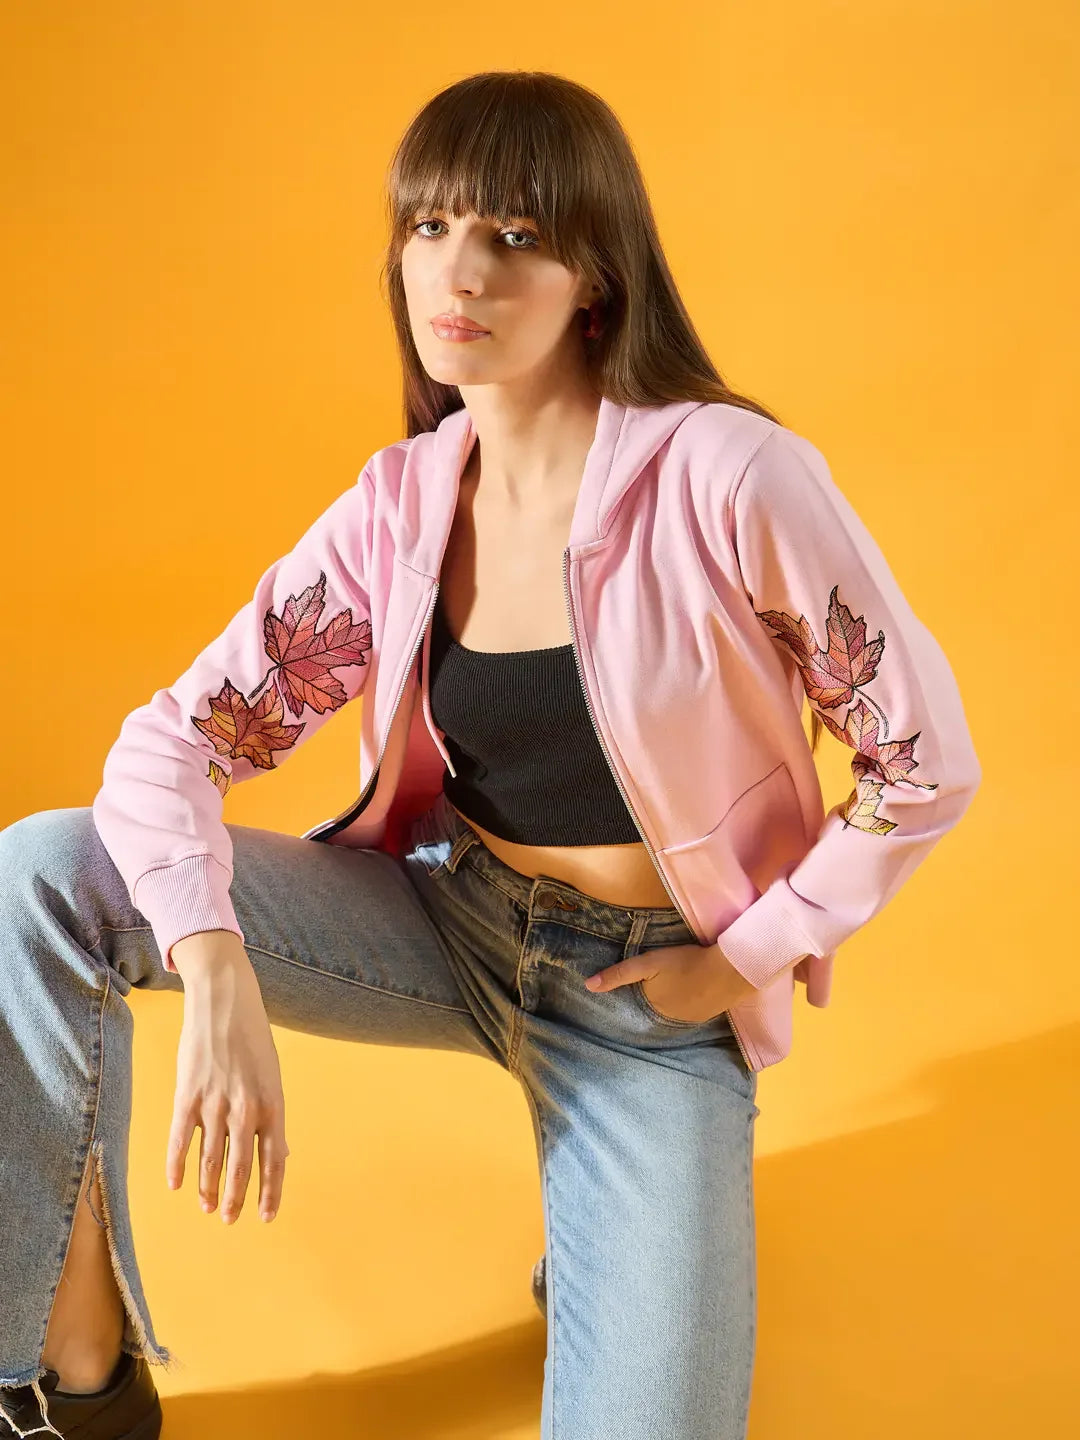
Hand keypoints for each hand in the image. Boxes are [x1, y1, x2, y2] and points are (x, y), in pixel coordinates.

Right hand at [166, 946, 290, 1224]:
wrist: (224, 1001)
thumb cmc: (253, 1038)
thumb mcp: (273, 1075)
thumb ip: (272, 1115)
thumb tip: (281, 1152)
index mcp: (273, 1104)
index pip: (275, 1160)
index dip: (270, 1192)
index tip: (266, 1216)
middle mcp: (246, 1109)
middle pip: (241, 1168)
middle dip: (236, 1198)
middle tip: (230, 1219)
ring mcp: (215, 1105)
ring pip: (210, 1160)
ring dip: (208, 1189)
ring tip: (208, 1207)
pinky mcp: (187, 1097)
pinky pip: (181, 1142)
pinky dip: (177, 1167)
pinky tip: (176, 1185)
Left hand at [584, 940, 758, 1023]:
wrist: (731, 969)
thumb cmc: (686, 963)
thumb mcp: (649, 963)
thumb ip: (620, 974)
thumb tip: (587, 986)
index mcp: (655, 1010)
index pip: (639, 1005)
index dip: (639, 993)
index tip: (643, 982)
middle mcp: (673, 1021)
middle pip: (658, 1007)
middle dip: (657, 996)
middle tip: (662, 977)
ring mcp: (694, 1018)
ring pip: (676, 1008)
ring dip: (675, 998)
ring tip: (677, 981)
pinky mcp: (711, 1012)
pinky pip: (693, 1007)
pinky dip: (691, 998)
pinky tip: (694, 985)